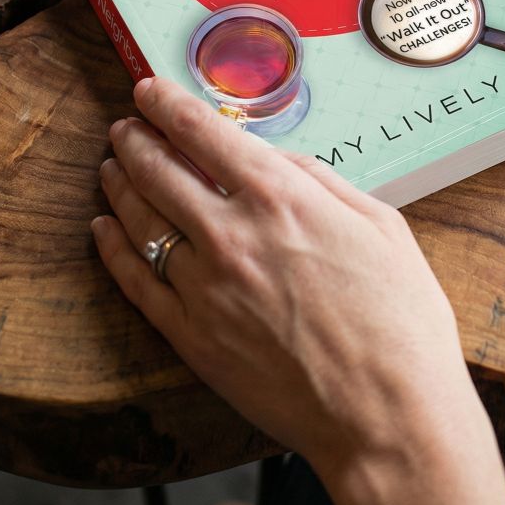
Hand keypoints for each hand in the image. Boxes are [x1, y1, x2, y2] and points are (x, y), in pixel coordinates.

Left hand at [92, 77, 469, 477]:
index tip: (150, 89)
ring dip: (120, 183)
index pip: (203, 132)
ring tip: (111, 165)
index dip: (168, 104)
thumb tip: (279, 162)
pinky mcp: (191, 337)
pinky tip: (103, 228)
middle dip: (136, 138)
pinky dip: (112, 247)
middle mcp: (232, 233)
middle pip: (159, 169)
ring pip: (140, 219)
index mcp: (281, 197)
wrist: (387, 415)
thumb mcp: (382, 225)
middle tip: (124, 124)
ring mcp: (204, 287)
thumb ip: (324, 182)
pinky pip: (135, 281)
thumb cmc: (401, 321)